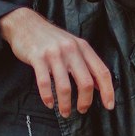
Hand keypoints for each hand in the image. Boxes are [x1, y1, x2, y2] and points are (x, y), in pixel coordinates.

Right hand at [0, 8, 114, 117]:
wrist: (25, 23)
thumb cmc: (50, 38)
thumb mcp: (72, 45)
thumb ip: (86, 62)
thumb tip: (98, 85)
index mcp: (83, 47)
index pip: (101, 71)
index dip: (108, 91)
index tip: (109, 106)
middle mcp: (71, 49)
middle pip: (85, 82)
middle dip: (85, 101)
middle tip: (82, 110)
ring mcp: (54, 54)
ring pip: (65, 86)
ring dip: (65, 104)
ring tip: (65, 112)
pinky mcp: (37, 58)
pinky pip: (44, 83)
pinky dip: (48, 97)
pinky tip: (49, 104)